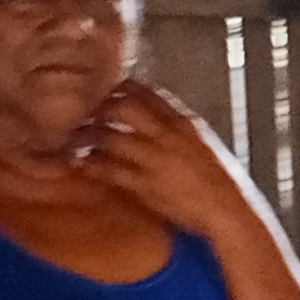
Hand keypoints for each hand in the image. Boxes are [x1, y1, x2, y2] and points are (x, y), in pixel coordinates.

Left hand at [70, 78, 258, 242]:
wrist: (222, 210)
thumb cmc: (213, 181)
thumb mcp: (198, 143)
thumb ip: (174, 127)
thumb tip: (153, 114)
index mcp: (181, 122)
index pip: (146, 92)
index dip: (121, 88)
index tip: (107, 91)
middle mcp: (165, 135)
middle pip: (123, 108)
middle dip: (99, 108)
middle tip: (84, 113)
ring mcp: (152, 158)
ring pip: (109, 137)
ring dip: (88, 136)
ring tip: (76, 138)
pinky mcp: (142, 183)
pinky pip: (108, 169)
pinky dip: (92, 165)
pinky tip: (84, 164)